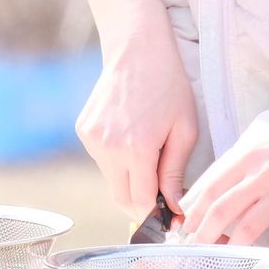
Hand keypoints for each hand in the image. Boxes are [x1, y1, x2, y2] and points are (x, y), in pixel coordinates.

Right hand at [76, 37, 199, 221]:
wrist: (137, 51)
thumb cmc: (169, 87)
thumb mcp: (185, 130)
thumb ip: (175, 173)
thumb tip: (175, 209)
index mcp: (136, 150)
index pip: (142, 203)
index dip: (158, 214)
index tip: (172, 217)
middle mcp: (108, 148)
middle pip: (122, 199)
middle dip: (142, 205)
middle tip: (163, 199)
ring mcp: (91, 140)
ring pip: (111, 180)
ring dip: (130, 180)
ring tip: (148, 155)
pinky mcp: (83, 131)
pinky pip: (102, 160)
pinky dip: (117, 161)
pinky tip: (131, 138)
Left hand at [181, 109, 268, 245]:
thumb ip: (247, 163)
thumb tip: (223, 188)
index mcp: (251, 155)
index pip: (211, 187)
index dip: (193, 210)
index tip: (184, 225)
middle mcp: (263, 174)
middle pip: (221, 210)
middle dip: (201, 234)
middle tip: (191, 248)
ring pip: (246, 228)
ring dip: (229, 247)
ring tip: (218, 258)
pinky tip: (260, 258)